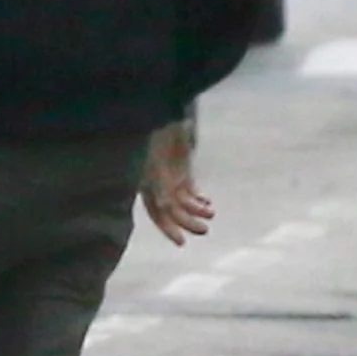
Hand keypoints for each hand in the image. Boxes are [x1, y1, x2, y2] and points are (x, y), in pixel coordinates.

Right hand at [141, 121, 212, 243]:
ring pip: (183, 203)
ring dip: (197, 211)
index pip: (156, 213)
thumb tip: (162, 205)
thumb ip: (158, 184)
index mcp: (145, 185)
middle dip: (187, 222)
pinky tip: (207, 202)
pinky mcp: (181, 169)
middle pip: (172, 212)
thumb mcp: (155, 161)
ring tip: (210, 214)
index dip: (168, 228)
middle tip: (203, 231)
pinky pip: (190, 190)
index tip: (182, 243)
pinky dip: (199, 199)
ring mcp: (169, 177)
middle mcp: (156, 185)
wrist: (163, 113)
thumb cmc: (154, 136)